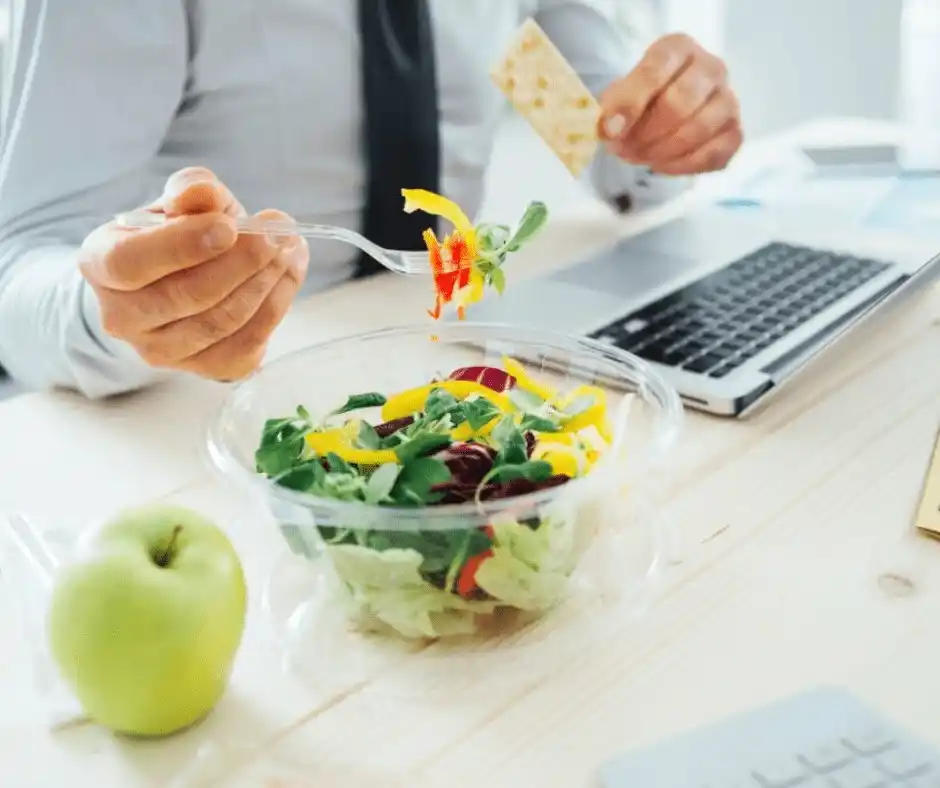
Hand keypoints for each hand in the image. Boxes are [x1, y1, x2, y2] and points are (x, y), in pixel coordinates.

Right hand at [79, 167, 308, 381]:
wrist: (181, 282)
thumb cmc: (178, 235)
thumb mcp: (182, 204)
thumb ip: (192, 191)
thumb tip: (202, 193)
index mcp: (101, 263)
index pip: (131, 261)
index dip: (183, 245)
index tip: (229, 226)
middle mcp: (122, 316)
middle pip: (188, 295)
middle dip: (243, 261)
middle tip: (277, 233)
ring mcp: (160, 351)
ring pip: (223, 321)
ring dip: (266, 281)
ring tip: (288, 248)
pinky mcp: (202, 369)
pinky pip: (246, 344)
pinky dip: (275, 306)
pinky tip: (287, 275)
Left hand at [597, 34, 741, 175]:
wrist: (662, 116)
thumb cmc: (639, 102)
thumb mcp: (618, 96)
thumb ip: (613, 107)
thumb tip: (610, 129)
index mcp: (679, 48)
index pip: (656, 70)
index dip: (630, 103)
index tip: (609, 131)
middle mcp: (711, 68)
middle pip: (680, 103)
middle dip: (646, 133)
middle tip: (624, 149)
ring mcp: (728, 100)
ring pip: (699, 129)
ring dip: (662, 151)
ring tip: (640, 156)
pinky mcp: (734, 133)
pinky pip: (713, 154)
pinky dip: (681, 166)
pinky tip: (661, 164)